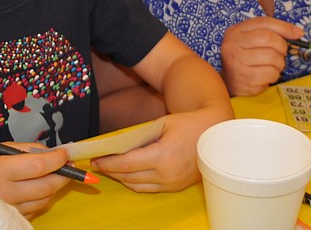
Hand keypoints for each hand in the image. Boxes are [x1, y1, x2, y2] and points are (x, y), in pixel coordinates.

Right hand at [0, 143, 71, 219]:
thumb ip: (26, 149)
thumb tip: (52, 153)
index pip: (39, 166)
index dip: (57, 159)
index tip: (65, 153)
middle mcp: (3, 193)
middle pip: (46, 186)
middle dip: (63, 174)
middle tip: (67, 165)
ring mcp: (6, 210)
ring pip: (44, 200)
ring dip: (54, 187)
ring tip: (53, 175)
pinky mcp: (9, 219)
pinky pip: (35, 210)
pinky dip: (41, 198)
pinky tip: (37, 188)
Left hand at [91, 108, 228, 191]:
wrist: (214, 133)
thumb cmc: (188, 123)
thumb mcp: (162, 124)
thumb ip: (140, 137)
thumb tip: (118, 148)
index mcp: (163, 156)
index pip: (127, 164)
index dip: (108, 163)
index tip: (96, 160)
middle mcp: (167, 173)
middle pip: (129, 176)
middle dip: (111, 170)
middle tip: (99, 164)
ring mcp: (172, 183)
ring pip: (137, 185)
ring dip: (122, 178)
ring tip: (111, 168)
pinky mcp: (176, 187)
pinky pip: (149, 188)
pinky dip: (136, 182)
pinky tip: (128, 174)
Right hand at [220, 17, 302, 95]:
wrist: (230, 82)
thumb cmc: (247, 58)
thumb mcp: (252, 40)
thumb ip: (271, 32)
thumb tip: (297, 32)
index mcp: (235, 31)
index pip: (263, 22)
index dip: (283, 26)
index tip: (298, 33)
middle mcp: (232, 44)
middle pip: (268, 38)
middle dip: (281, 46)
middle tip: (281, 53)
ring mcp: (236, 62)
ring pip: (272, 57)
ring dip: (279, 63)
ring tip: (273, 66)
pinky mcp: (244, 78)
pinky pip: (270, 73)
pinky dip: (274, 74)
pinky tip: (267, 75)